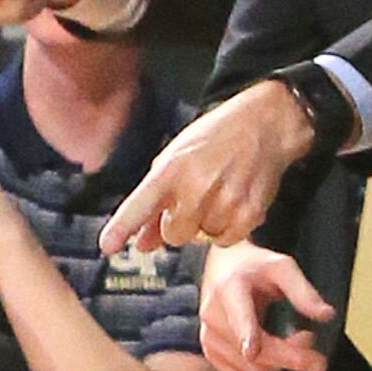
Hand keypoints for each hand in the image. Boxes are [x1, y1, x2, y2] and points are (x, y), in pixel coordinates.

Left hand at [102, 77, 315, 255]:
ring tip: (218, 192)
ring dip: (206, 223)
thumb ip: (155, 203)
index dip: (121, 227)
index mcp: (171, 169)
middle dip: (178, 225)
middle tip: (193, 200)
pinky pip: (226, 240)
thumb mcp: (175, 159)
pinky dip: (227, 228)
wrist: (264, 124)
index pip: (139, 205)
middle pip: (173, 235)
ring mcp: (225, 202)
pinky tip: (232, 202)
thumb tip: (142, 244)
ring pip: (201, 238)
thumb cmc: (213, 140)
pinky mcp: (249, 214)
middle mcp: (196, 187)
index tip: (107, 245)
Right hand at [197, 239, 332, 370]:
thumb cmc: (254, 266)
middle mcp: (215, 320)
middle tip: (320, 360)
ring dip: (282, 367)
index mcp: (229, 292)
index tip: (255, 349)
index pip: (239, 316)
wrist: (221, 268)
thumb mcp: (282, 266)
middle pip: (254, 351)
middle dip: (290, 358)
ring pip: (251, 370)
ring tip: (305, 349)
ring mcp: (212, 342)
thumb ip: (303, 291)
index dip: (246, 333)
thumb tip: (326, 316)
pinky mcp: (215, 357)